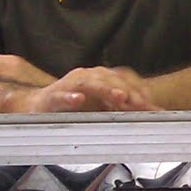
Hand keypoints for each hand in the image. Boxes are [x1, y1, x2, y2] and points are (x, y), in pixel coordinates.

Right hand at [15, 66, 162, 113]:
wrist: (39, 106)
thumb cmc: (72, 105)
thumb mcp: (101, 107)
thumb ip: (122, 108)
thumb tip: (148, 113)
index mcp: (99, 77)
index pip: (123, 80)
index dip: (138, 90)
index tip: (151, 105)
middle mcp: (86, 76)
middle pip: (110, 80)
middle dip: (128, 91)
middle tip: (141, 104)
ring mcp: (70, 84)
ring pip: (90, 83)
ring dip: (106, 89)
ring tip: (119, 96)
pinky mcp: (53, 95)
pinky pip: (62, 95)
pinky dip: (70, 96)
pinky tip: (78, 100)